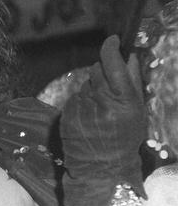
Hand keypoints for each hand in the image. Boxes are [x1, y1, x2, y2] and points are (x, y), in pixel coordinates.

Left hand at [60, 34, 147, 205]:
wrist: (100, 166)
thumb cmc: (125, 137)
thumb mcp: (137, 111)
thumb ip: (134, 81)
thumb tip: (130, 54)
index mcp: (123, 100)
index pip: (113, 64)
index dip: (111, 48)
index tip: (113, 40)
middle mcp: (101, 101)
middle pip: (97, 70)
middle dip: (103, 73)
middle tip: (111, 89)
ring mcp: (81, 107)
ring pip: (86, 84)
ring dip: (93, 89)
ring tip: (101, 110)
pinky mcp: (66, 113)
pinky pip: (75, 97)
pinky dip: (83, 102)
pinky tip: (89, 117)